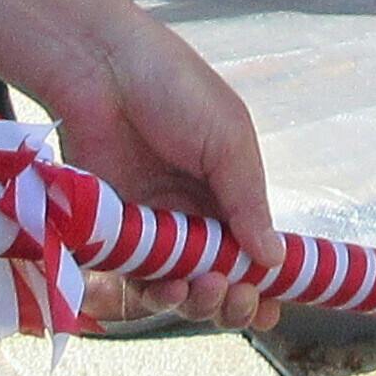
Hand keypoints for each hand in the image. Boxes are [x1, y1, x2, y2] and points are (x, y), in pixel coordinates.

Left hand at [0, 0, 286, 331]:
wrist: (99, 67)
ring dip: (198, 300)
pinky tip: (170, 286)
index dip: (264, 283)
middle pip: (219, 278)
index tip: (273, 308)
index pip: (252, 250)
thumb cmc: (172, 87)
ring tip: (207, 288)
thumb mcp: (228, 138)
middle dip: (233, 299)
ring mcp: (152, 225)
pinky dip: (155, 291)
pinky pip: (135, 277)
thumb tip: (276, 260)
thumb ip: (248, 201)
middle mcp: (192, 214)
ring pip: (179, 286)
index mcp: (228, 190)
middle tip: (239, 296)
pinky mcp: (112, 231)